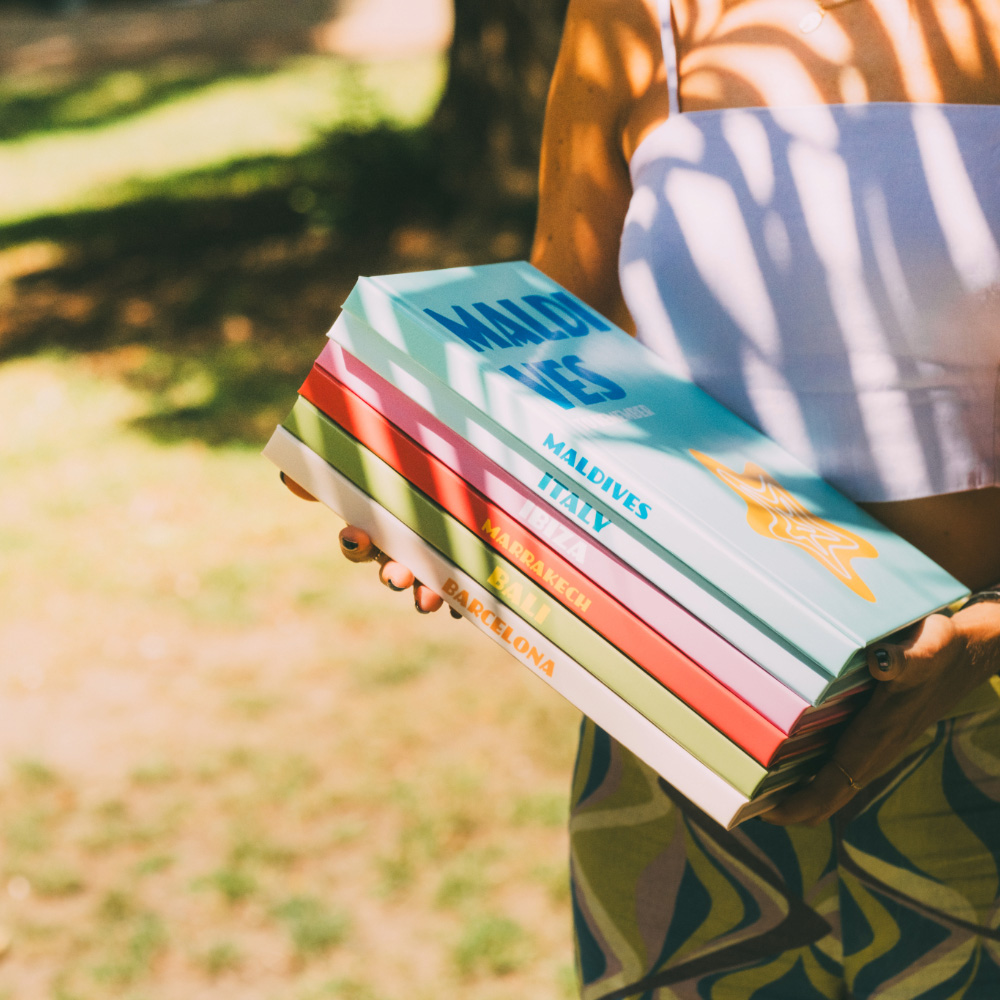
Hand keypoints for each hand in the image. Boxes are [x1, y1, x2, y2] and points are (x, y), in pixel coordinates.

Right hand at [279, 472, 449, 614]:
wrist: (465, 460)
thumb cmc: (413, 464)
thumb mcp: (379, 462)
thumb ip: (337, 470)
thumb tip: (284, 480)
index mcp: (382, 526)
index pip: (360, 544)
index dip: (355, 544)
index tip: (356, 535)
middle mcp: (408, 548)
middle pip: (395, 570)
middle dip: (393, 577)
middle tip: (397, 577)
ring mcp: (439, 558)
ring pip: (427, 585)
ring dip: (424, 595)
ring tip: (426, 599)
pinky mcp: (470, 561)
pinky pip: (464, 587)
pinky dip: (461, 598)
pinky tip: (461, 603)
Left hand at [762, 601, 999, 825]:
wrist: (967, 655)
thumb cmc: (940, 652)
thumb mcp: (925, 648)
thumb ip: (905, 657)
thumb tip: (882, 662)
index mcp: (874, 743)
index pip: (827, 793)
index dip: (791, 809)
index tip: (754, 810)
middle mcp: (871, 754)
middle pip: (820, 800)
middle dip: (781, 806)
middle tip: (736, 797)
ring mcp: (871, 748)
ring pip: (826, 785)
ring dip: (790, 789)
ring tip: (746, 778)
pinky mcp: (870, 736)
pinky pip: (833, 766)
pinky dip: (805, 770)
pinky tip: (778, 750)